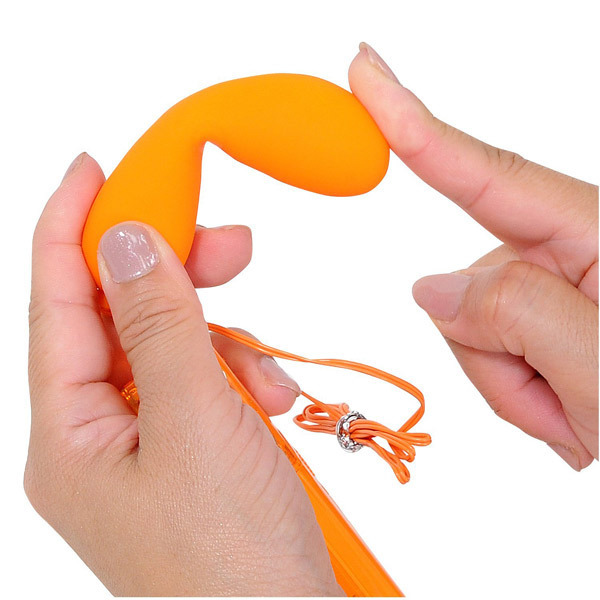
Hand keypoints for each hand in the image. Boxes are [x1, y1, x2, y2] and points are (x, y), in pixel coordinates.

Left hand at [25, 154, 340, 595]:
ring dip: (229, 343)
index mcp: (70, 436)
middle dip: (179, 278)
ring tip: (269, 381)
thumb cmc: (234, 560)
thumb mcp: (197, 424)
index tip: (94, 166)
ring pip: (176, 347)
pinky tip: (272, 402)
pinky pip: (210, 381)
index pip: (56, 304)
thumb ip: (160, 325)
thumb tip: (126, 238)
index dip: (71, 227)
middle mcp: (99, 436)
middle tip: (232, 243)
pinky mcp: (194, 449)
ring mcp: (149, 444)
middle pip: (123, 318)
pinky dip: (244, 377)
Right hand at [350, 43, 598, 468]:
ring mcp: (558, 287)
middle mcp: (577, 250)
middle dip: (495, 357)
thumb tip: (432, 288)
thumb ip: (517, 314)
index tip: (367, 72)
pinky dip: (517, 392)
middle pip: (472, 281)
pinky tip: (568, 411)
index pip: (490, 175)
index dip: (417, 125)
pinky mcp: (545, 317)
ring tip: (576, 417)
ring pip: (472, 325)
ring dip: (510, 383)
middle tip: (568, 412)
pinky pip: (487, 348)